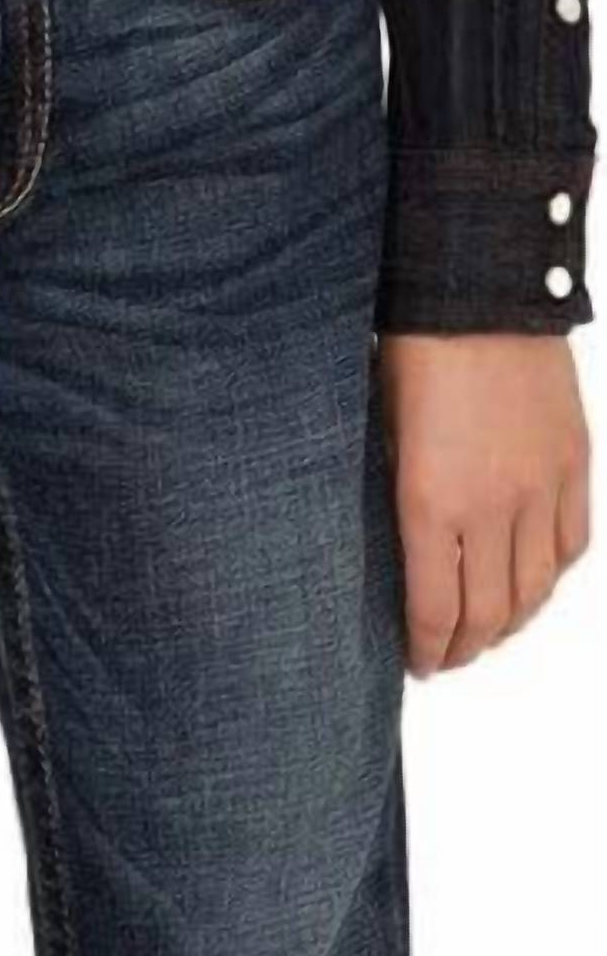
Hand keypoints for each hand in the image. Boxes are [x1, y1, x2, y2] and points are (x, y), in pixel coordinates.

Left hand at [377, 333, 590, 673]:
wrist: (480, 292)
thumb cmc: (412, 352)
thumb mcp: (381, 434)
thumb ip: (397, 502)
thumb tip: (401, 557)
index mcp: (431, 503)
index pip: (435, 609)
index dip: (428, 649)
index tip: (419, 663)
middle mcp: (492, 507)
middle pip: (489, 614)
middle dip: (467, 648)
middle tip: (450, 656)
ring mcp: (542, 487)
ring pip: (537, 588)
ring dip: (513, 622)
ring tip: (491, 631)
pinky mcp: (576, 464)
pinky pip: (572, 543)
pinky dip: (552, 575)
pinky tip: (533, 581)